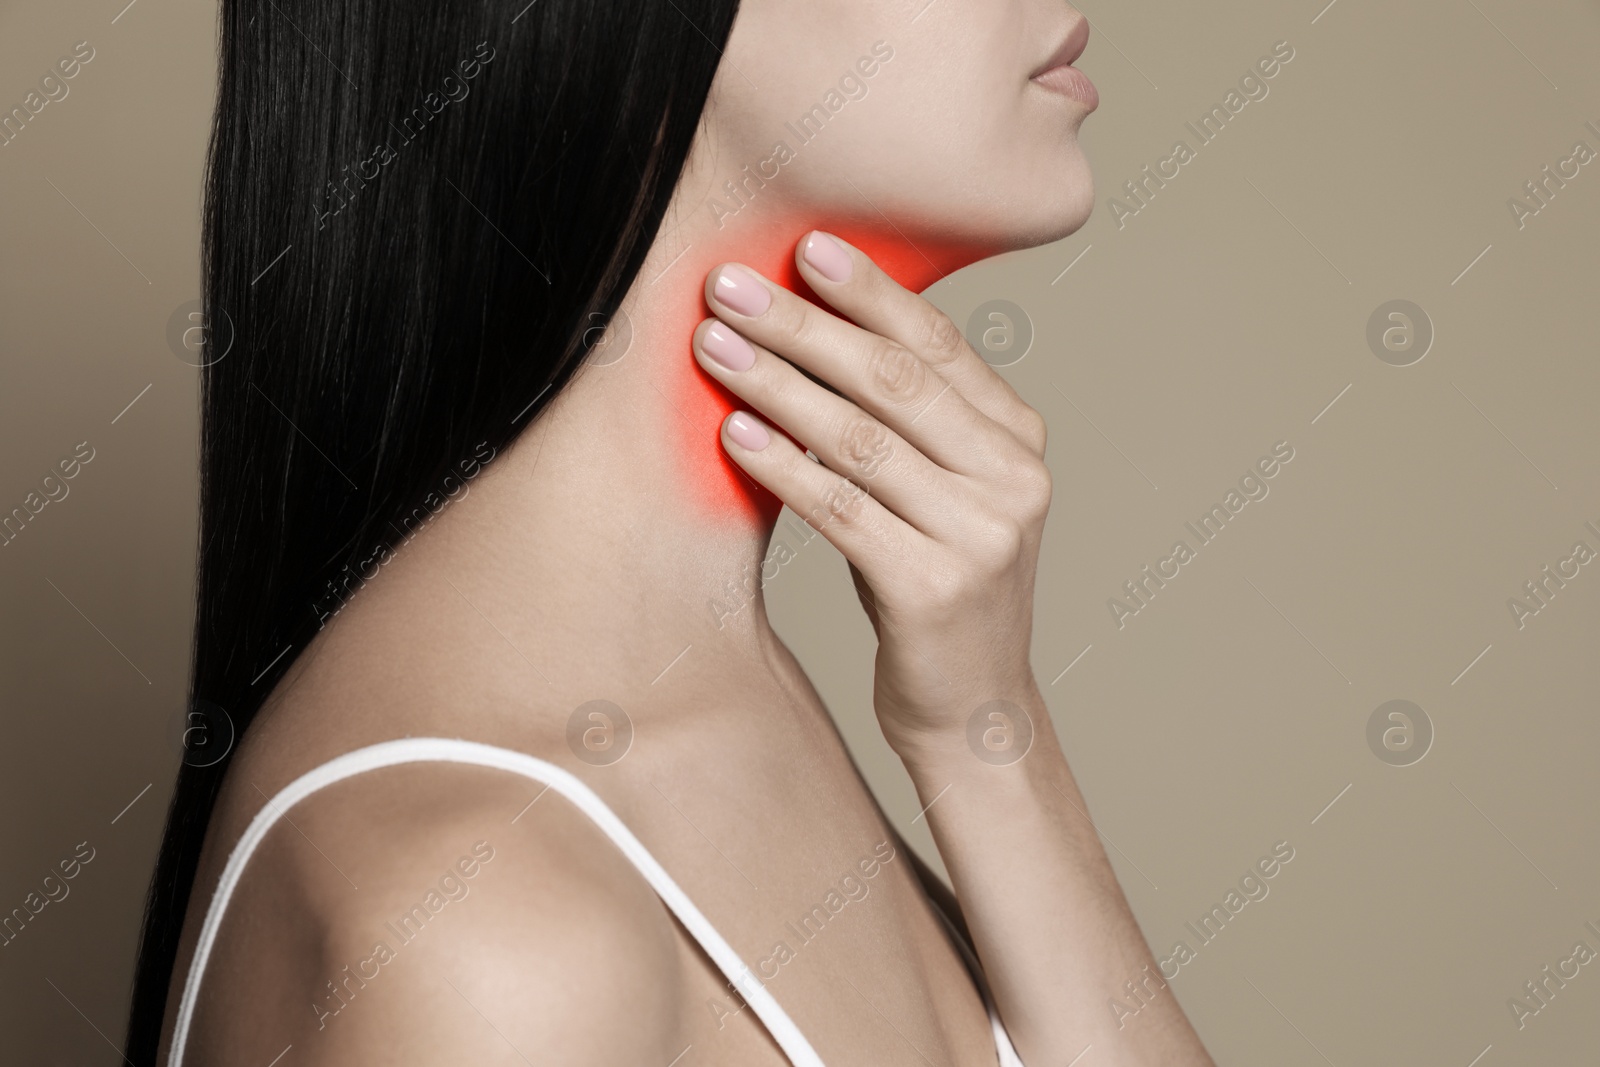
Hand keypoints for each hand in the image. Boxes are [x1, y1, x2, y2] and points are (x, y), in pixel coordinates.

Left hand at [693, 232, 1052, 754]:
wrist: (972, 707)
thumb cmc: (935, 580)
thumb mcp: (945, 489)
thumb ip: (913, 417)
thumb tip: (817, 322)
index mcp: (1019, 439)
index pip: (937, 346)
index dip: (869, 292)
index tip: (805, 246)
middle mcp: (1014, 479)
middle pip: (894, 382)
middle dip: (804, 326)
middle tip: (730, 285)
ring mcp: (981, 536)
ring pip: (861, 441)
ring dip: (778, 386)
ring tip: (714, 346)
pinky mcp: (934, 590)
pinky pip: (842, 511)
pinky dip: (783, 468)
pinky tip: (734, 434)